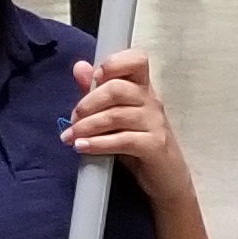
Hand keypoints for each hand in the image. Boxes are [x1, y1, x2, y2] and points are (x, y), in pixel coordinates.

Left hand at [66, 49, 182, 186]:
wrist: (166, 179)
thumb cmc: (138, 145)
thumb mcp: (115, 117)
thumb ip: (96, 92)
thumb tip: (80, 67)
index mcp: (142, 88)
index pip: (137, 59)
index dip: (115, 62)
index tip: (96, 77)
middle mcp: (151, 101)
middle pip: (117, 88)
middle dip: (88, 103)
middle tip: (73, 120)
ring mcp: (155, 123)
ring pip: (116, 115)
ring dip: (87, 127)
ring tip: (71, 138)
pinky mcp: (155, 145)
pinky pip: (123, 140)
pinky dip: (98, 144)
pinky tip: (82, 148)